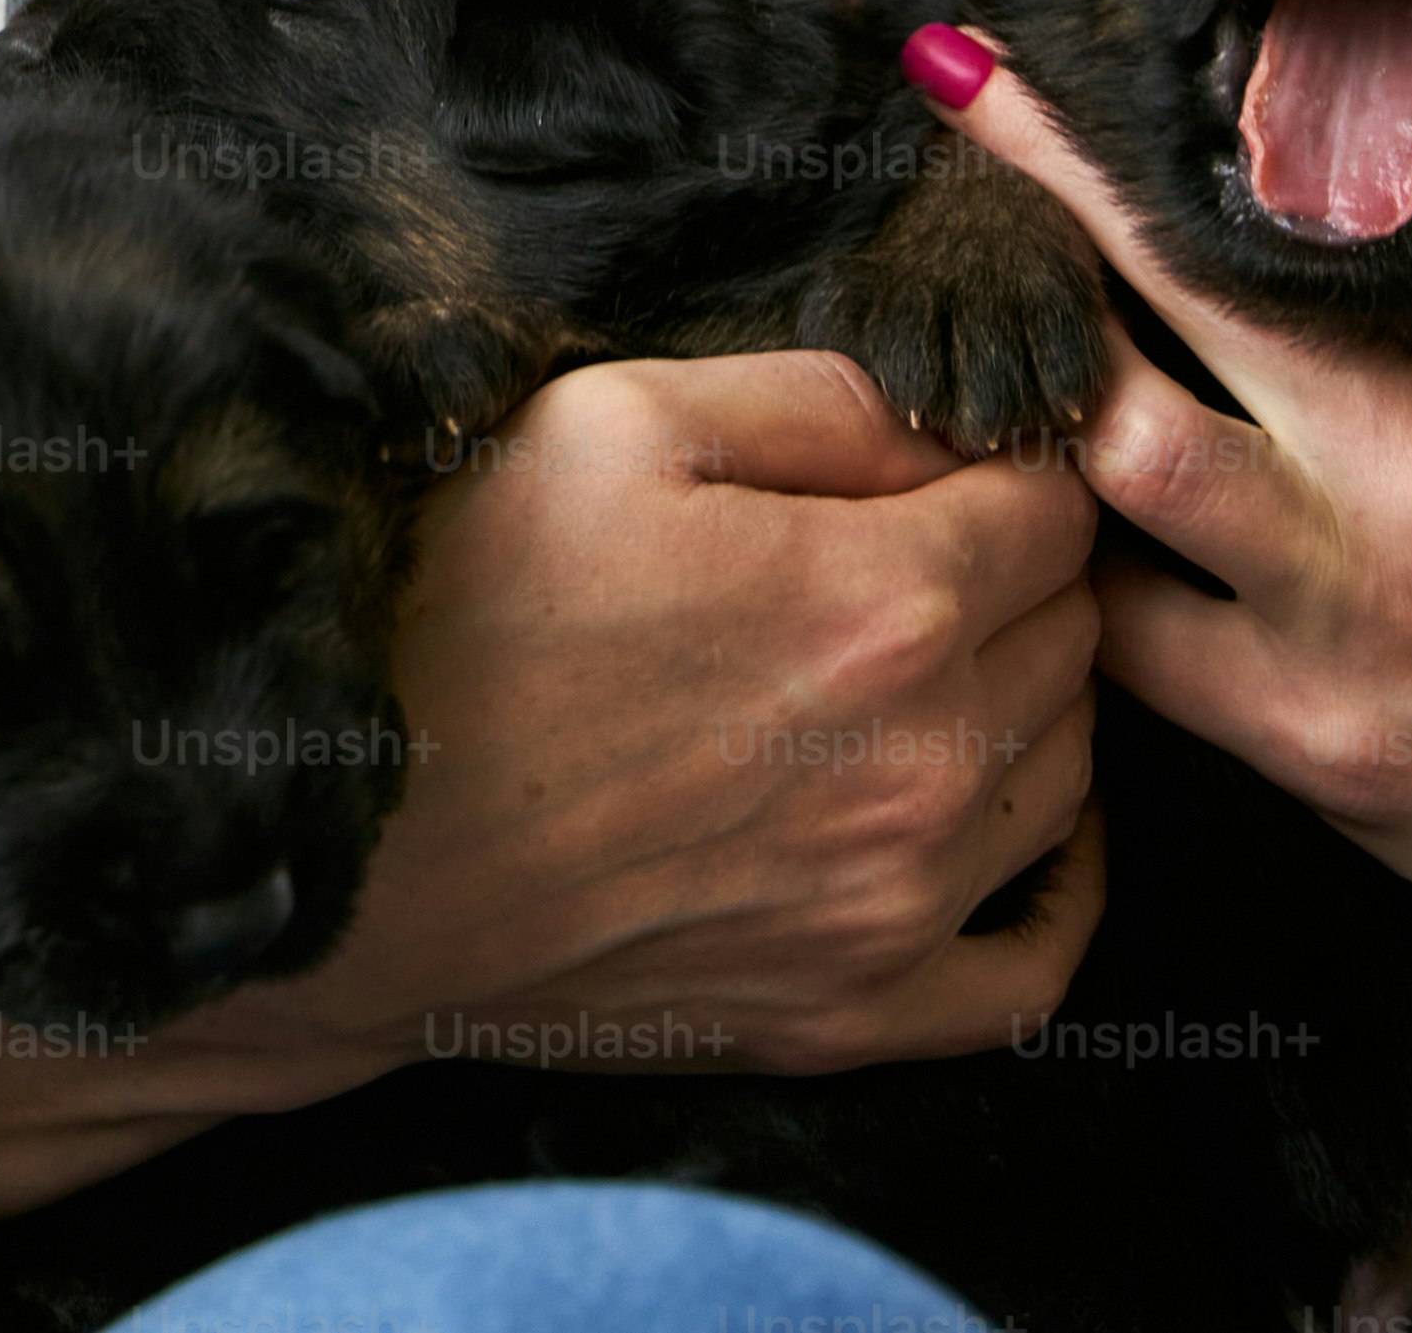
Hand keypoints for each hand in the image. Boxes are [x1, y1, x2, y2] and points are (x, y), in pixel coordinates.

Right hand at [164, 347, 1109, 1089]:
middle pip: (1073, 633)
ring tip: (910, 668)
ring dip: (1019, 706)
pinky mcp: (850, 1014)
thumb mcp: (611, 421)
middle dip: (1010, 575)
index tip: (929, 463)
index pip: (1059, 505)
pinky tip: (1004, 825)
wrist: (338, 847)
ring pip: (1070, 774)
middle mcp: (926, 762)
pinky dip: (1053, 888)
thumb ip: (816, 398)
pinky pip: (1039, 964)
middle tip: (895, 552)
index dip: (999, 464)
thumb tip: (945, 418)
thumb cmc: (453, 608)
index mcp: (885, 600)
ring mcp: (898, 906)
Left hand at [930, 54, 1411, 1266]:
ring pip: (1112, 454)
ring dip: (1026, 365)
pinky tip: (1009, 507)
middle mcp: (1411, 471)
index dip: (1212, 94)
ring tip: (948, 285)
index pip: (1329, 182)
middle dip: (1046, 167)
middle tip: (944, 63)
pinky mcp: (1307, 736)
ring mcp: (1343, 607)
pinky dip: (1062, 563)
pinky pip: (1122, 637)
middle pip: (1172, 284)